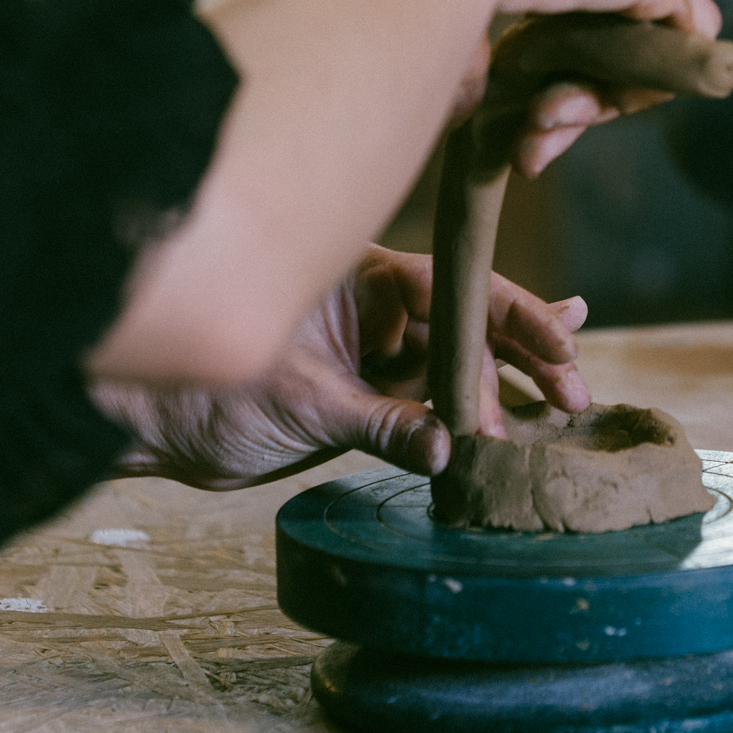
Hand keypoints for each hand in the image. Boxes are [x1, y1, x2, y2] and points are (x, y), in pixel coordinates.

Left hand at [99, 247, 592, 489]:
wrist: (157, 428)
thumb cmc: (210, 388)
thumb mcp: (302, 402)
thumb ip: (377, 424)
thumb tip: (445, 451)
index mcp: (363, 280)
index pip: (456, 287)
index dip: (514, 314)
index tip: (562, 341)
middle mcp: (377, 310)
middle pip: (470, 320)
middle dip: (526, 351)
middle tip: (574, 390)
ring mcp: (374, 353)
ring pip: (459, 361)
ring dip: (510, 379)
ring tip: (568, 394)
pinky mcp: (367, 398)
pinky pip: (431, 402)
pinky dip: (472, 407)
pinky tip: (517, 409)